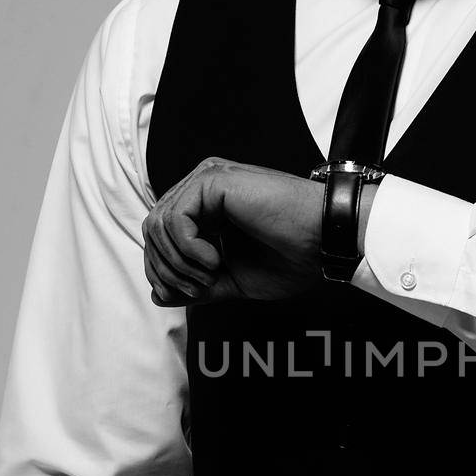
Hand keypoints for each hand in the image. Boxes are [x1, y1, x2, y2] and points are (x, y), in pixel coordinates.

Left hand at [142, 157, 323, 304]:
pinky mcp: (213, 180)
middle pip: (152, 230)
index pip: (160, 236)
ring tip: (210, 276)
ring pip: (158, 224)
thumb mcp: (233, 281)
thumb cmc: (291, 258)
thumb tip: (157, 295)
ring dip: (179, 262)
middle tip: (197, 290)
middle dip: (166, 269)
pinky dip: (188, 248)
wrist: (323, 242)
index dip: (162, 270)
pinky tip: (214, 260)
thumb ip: (195, 286)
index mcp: (206, 208)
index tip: (186, 294)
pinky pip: (175, 219)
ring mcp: (207, 181)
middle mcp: (202, 189)